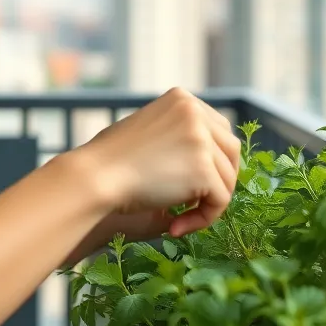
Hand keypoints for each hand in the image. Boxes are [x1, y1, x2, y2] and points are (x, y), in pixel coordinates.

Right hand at [75, 88, 241, 237]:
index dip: (211, 160)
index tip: (189, 184)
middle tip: (191, 205)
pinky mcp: (205, 169)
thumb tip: (207, 157)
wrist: (94, 177)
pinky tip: (175, 227)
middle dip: (217, 181)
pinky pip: (220, 202)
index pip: (218, 130)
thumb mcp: (148, 130)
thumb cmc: (108, 162)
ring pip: (227, 179)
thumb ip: (177, 134)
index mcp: (182, 99)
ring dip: (206, 205)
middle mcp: (195, 113)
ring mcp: (202, 139)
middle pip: (230, 152)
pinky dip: (202, 220)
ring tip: (176, 220)